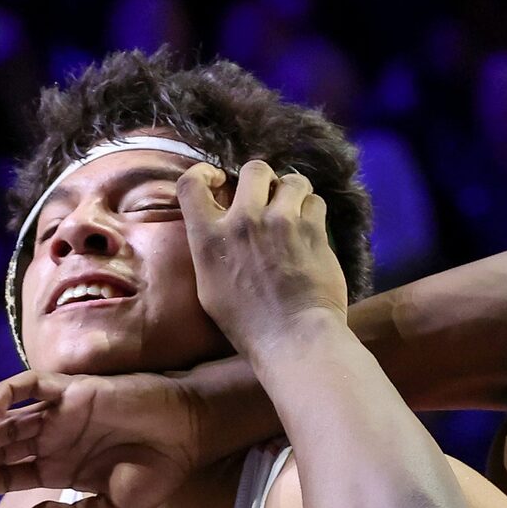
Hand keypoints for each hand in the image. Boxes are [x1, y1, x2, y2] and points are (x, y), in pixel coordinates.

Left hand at [0, 369, 208, 507]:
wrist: (188, 435)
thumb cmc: (157, 473)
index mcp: (58, 469)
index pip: (8, 475)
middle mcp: (53, 440)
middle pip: (1, 449)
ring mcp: (60, 414)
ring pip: (8, 421)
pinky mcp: (72, 390)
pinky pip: (32, 384)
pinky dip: (8, 393)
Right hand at [174, 159, 346, 357]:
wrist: (293, 339)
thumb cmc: (247, 325)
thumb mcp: (209, 288)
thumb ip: (211, 250)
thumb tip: (218, 228)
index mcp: (209, 238)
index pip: (191, 183)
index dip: (205, 173)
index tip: (219, 182)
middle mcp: (243, 221)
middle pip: (254, 168)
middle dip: (262, 180)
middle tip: (267, 199)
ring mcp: (280, 222)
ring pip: (292, 180)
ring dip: (293, 192)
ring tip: (294, 211)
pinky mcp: (312, 229)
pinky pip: (315, 201)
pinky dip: (312, 211)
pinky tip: (309, 230)